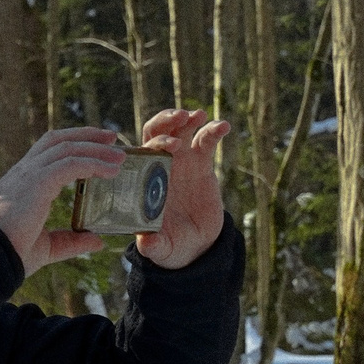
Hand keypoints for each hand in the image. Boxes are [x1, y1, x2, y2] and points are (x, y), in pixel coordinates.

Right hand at [0, 127, 129, 275]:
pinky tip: (110, 170)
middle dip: (86, 135)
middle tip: (112, 138)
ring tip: (119, 155)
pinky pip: (71, 163)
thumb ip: (70, 242)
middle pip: (57, 140)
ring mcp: (29, 175)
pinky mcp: (37, 182)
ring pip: (67, 147)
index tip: (98, 146)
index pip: (46, 152)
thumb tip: (96, 241)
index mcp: (22, 184)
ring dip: (96, 148)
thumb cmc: (10, 254)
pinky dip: (93, 163)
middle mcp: (23, 173)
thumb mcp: (47, 247)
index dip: (73, 145)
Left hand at [131, 108, 230, 268]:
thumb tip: (146, 243)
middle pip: (155, 134)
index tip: (168, 145)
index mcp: (143, 182)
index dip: (151, 145)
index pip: (140, 153)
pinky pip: (205, 141)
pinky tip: (223, 126)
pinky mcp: (201, 164)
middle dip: (165, 122)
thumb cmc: (169, 245)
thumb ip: (153, 245)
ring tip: (197, 116)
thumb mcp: (161, 248)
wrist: (194, 245)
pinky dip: (213, 130)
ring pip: (179, 131)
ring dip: (186, 119)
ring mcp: (180, 163)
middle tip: (180, 118)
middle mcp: (159, 167)